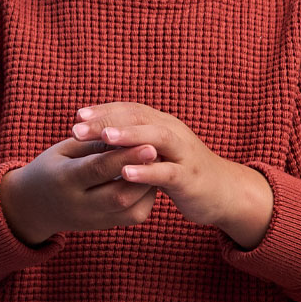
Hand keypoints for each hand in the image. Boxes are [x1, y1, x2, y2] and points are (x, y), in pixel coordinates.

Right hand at [0, 136, 159, 244]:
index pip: (98, 169)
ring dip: (149, 185)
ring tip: (158, 162)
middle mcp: (78, 205)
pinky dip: (147, 197)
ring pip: (131, 209)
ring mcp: (93, 220)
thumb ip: (94, 142)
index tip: (149, 144)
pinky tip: (148, 179)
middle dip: (144, 174)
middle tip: (162, 152)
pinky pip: (134, 216)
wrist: (33, 206)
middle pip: (118, 195)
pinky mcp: (105, 226)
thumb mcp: (64, 150)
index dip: (125, 157)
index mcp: (63, 179)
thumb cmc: (51, 168)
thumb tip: (128, 133)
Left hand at [73, 102, 272, 247]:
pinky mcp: (189, 177)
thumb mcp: (156, 151)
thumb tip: (98, 134)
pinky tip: (126, 173)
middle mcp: (173, 132)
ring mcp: (183, 153)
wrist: (223, 191)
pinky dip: (147, 170)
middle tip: (78, 127)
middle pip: (139, 118)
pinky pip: (168, 171)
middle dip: (108, 120)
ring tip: (105, 137)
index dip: (104, 110)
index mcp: (162, 124)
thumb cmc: (182, 170)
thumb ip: (133, 141)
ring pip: (157, 138)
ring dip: (130, 136)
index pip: (130, 110)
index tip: (77, 115)